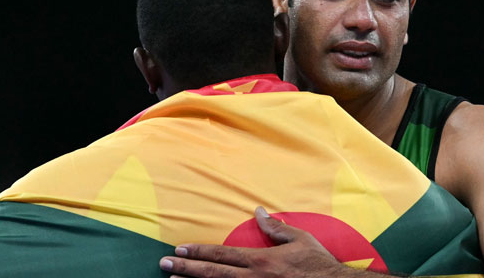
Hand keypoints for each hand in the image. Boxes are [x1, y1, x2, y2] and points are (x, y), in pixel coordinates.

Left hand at [158, 206, 360, 277]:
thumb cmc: (318, 265)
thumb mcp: (300, 239)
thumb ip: (275, 227)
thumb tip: (257, 211)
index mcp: (261, 260)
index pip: (223, 254)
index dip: (200, 250)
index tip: (180, 247)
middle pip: (213, 273)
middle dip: (186, 268)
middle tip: (164, 263)